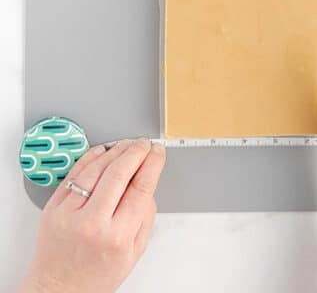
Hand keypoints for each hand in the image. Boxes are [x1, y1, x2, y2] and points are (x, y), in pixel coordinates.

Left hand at [20, 139, 166, 292]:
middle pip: (119, 173)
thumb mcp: (135, 251)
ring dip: (115, 151)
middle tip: (145, 144)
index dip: (152, 164)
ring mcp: (68, 214)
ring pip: (95, 169)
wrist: (59, 288)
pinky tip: (103, 151)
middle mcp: (92, 223)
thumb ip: (145, 217)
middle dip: (136, 152)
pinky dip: (90, 158)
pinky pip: (74, 175)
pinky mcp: (52, 208)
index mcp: (118, 236)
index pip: (141, 187)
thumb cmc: (96, 274)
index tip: (158, 153)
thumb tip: (147, 184)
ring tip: (128, 144)